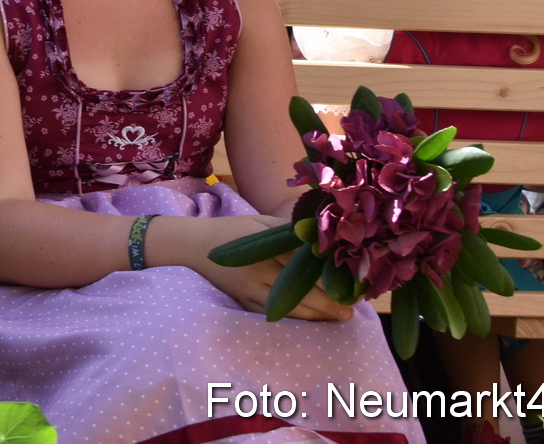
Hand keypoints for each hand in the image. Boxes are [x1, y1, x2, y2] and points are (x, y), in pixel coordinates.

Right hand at [151, 213, 352, 322]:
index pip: (305, 263)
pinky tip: (313, 321)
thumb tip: (322, 238)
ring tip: (339, 317)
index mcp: (265, 245)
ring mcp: (250, 289)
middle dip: (330, 302)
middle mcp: (259, 269)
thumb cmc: (230, 232)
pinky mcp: (243, 302)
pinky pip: (274, 314)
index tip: (351, 282)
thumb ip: (288, 230)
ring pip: (290, 307)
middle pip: (302, 289)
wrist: (192, 247)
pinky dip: (296, 318)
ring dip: (317, 315)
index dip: (330, 275)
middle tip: (352, 310)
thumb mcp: (259, 223)